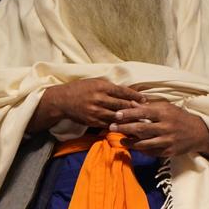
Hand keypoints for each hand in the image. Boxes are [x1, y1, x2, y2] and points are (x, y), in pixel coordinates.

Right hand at [29, 78, 144, 131]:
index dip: (135, 96)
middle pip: (122, 105)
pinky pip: (108, 124)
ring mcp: (96, 111)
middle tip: (146, 111)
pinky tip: (125, 127)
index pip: (123, 91)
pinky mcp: (92, 121)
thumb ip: (110, 87)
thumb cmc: (80, 89)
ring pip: (117, 117)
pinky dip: (118, 125)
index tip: (144, 99)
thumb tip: (126, 92)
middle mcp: (100, 98)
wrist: (62, 100)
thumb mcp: (94, 82)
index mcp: (101, 86)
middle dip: (135, 108)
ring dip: (129, 119)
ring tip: (139, 121)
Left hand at [110, 100, 208, 159]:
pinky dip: (141, 149)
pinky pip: (151, 152)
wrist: (199, 133)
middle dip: (124, 128)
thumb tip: (131, 103)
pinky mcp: (168, 152)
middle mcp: (166, 127)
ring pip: (144, 143)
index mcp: (165, 113)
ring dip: (130, 142)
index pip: (143, 112)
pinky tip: (134, 147)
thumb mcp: (166, 108)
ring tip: (121, 140)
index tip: (116, 114)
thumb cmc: (180, 117)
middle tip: (111, 127)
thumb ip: (148, 106)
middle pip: (141, 128)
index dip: (129, 114)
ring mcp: (167, 141)